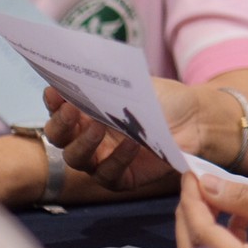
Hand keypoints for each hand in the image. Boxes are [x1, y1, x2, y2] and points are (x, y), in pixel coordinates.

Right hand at [42, 78, 205, 191]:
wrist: (194, 118)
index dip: (53, 102)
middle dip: (61, 123)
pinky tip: (131, 144)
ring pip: (76, 159)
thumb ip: (108, 81)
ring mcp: (102, 159)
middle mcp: (87, 137)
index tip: (56, 91)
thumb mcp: (135, 84)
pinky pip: (108, 174)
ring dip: (84, 143)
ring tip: (99, 127)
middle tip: (72, 110)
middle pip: (58, 137)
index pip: (57, 109)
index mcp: (85, 112)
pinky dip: (117, 160)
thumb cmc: (160, 99)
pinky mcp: (121, 178)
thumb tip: (82, 69)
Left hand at [176, 172, 247, 247]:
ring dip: (206, 228)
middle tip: (194, 186)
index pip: (205, 235)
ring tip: (215, 196)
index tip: (190, 176)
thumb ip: (245, 197)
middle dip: (191, 217)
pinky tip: (236, 219)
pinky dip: (223, 242)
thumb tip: (207, 185)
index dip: (193, 203)